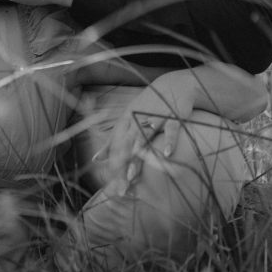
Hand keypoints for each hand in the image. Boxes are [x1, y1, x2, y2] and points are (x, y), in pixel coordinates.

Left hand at [105, 75, 196, 191]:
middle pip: (127, 145)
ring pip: (144, 138)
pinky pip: (170, 130)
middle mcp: (138, 118)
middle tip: (120, 186)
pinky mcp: (173, 116)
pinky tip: (166, 154)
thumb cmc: (149, 105)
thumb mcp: (129, 118)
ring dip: (138, 156)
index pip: (116, 143)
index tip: (109, 182)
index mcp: (126, 120)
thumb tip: (97, 159)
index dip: (111, 162)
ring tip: (132, 175)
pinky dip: (169, 141)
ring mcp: (156, 117)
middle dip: (122, 165)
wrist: (174, 85)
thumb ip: (114, 139)